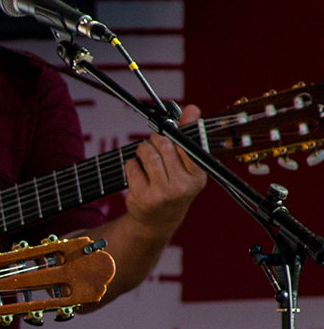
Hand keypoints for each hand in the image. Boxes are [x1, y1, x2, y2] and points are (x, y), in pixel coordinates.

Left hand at [123, 103, 207, 235]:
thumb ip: (188, 135)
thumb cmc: (174, 185)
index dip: (177, 131)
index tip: (171, 127)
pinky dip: (131, 164)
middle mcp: (182, 186)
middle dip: (156, 140)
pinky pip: (131, 166)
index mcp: (198, 177)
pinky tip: (137, 171)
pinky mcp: (142, 196)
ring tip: (145, 153)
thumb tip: (192, 108)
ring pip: (147, 154)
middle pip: (164, 145)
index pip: (188, 145)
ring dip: (143, 149)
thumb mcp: (186, 165)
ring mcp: (161, 193)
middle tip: (155, 143)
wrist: (158, 220)